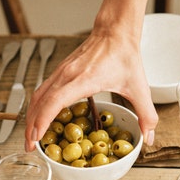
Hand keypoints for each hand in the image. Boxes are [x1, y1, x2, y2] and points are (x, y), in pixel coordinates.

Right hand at [25, 31, 157, 151]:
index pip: (54, 102)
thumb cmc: (123, 55)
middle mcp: (66, 75)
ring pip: (37, 96)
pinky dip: (37, 106)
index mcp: (83, 80)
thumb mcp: (139, 87)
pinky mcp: (61, 71)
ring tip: (32, 135)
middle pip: (39, 103)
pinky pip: (43, 90)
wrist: (114, 32)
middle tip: (31, 147)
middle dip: (31, 127)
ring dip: (31, 117)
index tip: (36, 138)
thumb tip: (148, 137)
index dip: (42, 121)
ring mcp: (61, 72)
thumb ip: (146, 114)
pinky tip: (40, 116)